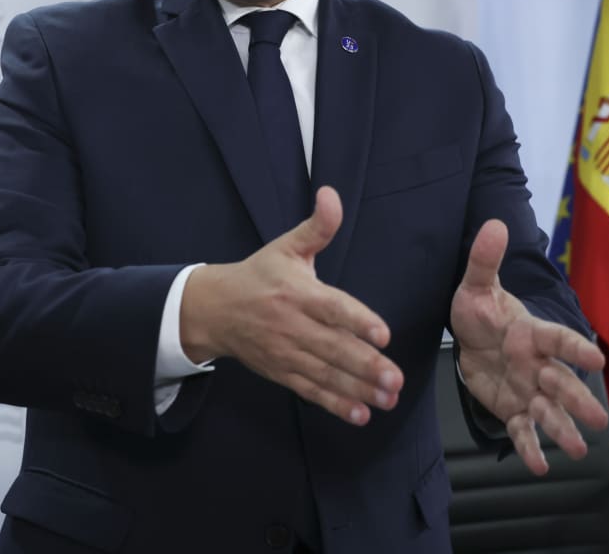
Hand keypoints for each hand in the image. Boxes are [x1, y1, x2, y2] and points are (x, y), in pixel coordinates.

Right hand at [181, 186, 402, 425]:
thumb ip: (317, 226)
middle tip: (396, 379)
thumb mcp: (286, 246)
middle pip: (333, 348)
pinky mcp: (282, 372)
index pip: (332, 308)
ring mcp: (287, 352)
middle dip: (366, 366)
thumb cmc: (257, 275)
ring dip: (358, 389)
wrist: (213, 309)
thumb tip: (331, 195)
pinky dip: (334, 404)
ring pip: (326, 374)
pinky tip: (359, 414)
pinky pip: (310, 390)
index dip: (358, 321)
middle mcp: (293, 325)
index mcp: (298, 293)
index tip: (383, 335)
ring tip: (387, 399)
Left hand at [450, 219, 608, 474]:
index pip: (558, 339)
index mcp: (532, 333)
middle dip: (577, 399)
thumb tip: (494, 224)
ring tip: (577, 450)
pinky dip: (531, 448)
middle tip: (598, 420)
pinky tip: (541, 465)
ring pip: (549, 411)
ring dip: (563, 430)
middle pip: (561, 383)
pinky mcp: (514, 410)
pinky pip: (524, 431)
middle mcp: (538, 365)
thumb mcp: (476, 285)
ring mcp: (529, 390)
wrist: (470, 337)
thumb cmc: (481, 310)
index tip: (596, 358)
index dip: (575, 348)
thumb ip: (485, 259)